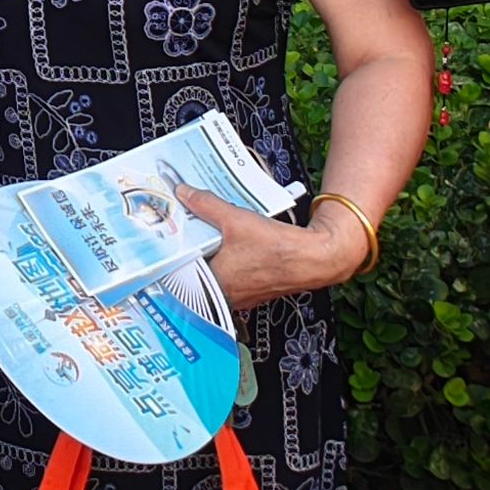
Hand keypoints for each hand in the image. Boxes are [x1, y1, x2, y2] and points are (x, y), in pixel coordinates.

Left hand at [178, 186, 358, 312]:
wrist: (315, 258)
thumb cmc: (278, 249)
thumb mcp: (235, 219)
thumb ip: (206, 205)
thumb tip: (186, 194)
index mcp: (213, 284)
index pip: (181, 268)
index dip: (177, 248)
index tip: (174, 234)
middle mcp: (225, 295)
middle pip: (199, 268)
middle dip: (197, 248)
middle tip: (193, 228)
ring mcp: (242, 295)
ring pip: (219, 270)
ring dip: (216, 253)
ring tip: (216, 232)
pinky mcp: (257, 289)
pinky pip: (237, 273)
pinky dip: (234, 258)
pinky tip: (239, 242)